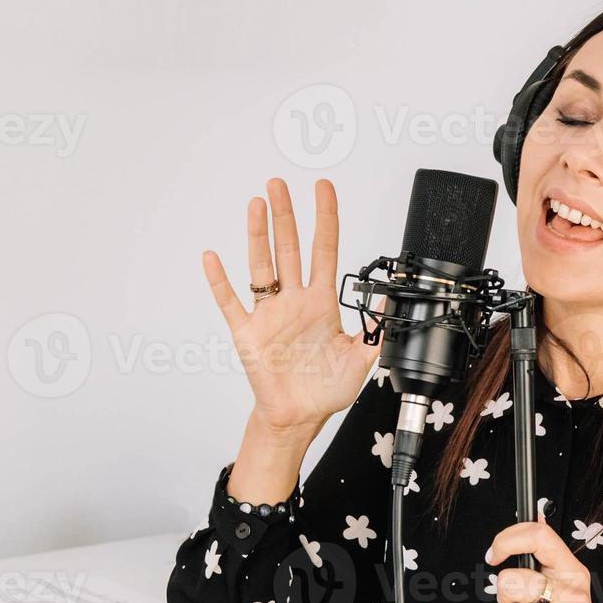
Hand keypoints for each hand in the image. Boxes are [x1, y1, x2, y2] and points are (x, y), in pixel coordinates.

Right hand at [201, 178, 384, 433]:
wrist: (299, 418)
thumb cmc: (325, 390)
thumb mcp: (362, 359)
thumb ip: (375, 329)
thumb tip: (390, 300)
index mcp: (321, 303)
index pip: (324, 249)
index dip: (325, 218)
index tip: (323, 188)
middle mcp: (294, 302)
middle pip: (289, 248)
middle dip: (286, 214)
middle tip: (279, 184)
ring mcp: (270, 314)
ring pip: (262, 265)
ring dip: (258, 235)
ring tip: (256, 204)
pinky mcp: (248, 333)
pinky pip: (231, 302)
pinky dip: (220, 281)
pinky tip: (212, 258)